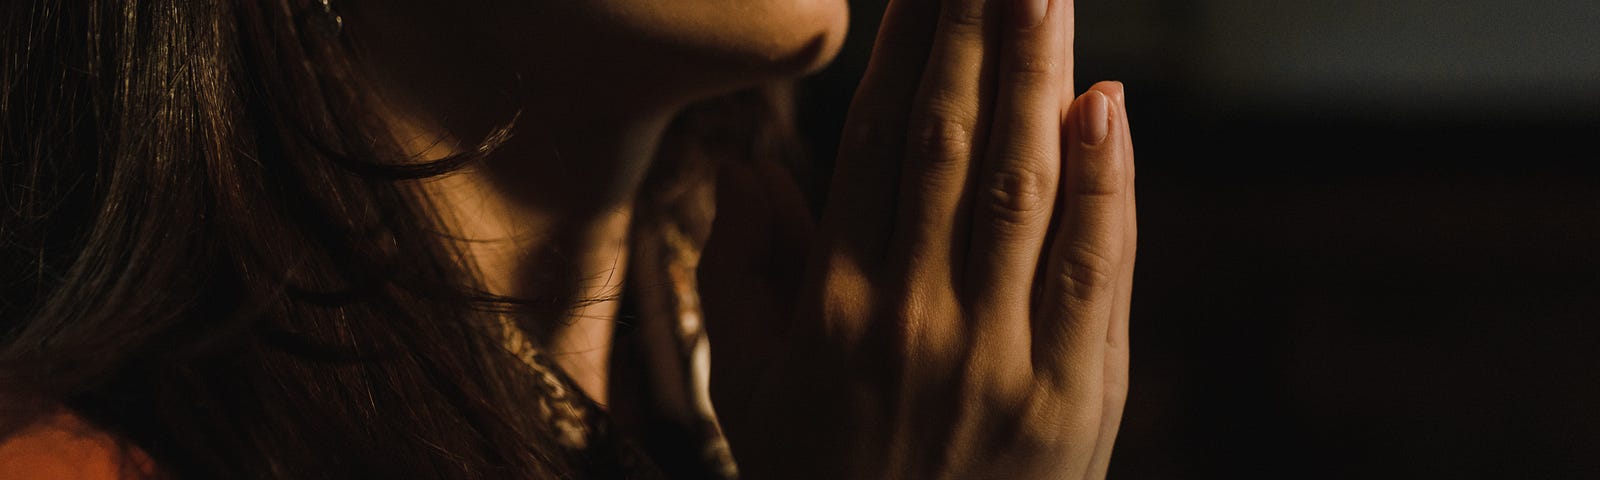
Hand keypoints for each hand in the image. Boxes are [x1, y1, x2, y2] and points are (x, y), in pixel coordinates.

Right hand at [699, 0, 1135, 476]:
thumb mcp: (757, 390)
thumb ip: (747, 273)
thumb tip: (749, 167)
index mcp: (835, 306)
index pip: (879, 144)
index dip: (907, 50)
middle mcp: (914, 315)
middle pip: (954, 141)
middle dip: (976, 30)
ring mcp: (998, 354)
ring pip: (1023, 184)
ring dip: (1038, 73)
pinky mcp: (1074, 395)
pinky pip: (1094, 268)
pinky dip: (1103, 183)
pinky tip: (1103, 104)